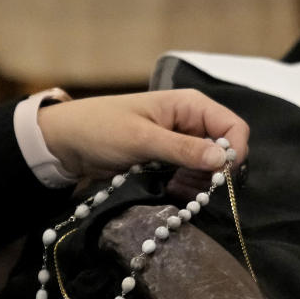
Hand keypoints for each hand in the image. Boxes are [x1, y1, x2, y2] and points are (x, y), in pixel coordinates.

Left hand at [38, 89, 248, 177]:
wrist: (65, 143)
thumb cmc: (100, 129)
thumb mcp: (142, 139)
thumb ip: (184, 149)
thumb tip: (223, 160)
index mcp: (191, 106)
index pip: (234, 128)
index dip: (235, 153)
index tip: (222, 178)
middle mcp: (193, 123)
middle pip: (226, 151)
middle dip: (216, 173)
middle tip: (193, 189)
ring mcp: (184, 144)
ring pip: (211, 169)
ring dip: (200, 184)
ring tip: (175, 191)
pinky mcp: (172, 162)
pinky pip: (194, 178)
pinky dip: (187, 188)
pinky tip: (170, 192)